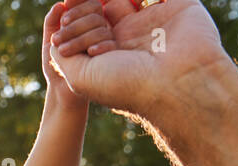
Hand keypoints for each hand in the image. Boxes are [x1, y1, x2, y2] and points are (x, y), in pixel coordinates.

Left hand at [43, 1, 115, 108]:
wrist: (67, 99)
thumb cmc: (58, 74)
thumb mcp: (50, 48)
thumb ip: (52, 25)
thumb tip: (59, 5)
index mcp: (82, 27)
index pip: (86, 6)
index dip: (76, 4)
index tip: (65, 9)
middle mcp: (97, 32)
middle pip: (94, 11)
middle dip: (75, 19)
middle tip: (58, 34)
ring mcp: (108, 42)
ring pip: (100, 25)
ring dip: (82, 35)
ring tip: (65, 52)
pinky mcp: (117, 55)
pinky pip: (111, 42)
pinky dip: (101, 45)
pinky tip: (92, 53)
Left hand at [49, 0, 231, 116]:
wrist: (174, 86)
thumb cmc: (126, 85)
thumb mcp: (80, 77)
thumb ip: (64, 56)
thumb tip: (55, 39)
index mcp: (113, 55)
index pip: (88, 27)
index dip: (74, 19)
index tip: (63, 20)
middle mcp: (134, 37)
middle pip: (104, 8)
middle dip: (86, 7)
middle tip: (75, 7)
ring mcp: (157, 20)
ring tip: (100, 2)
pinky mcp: (181, 6)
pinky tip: (131, 0)